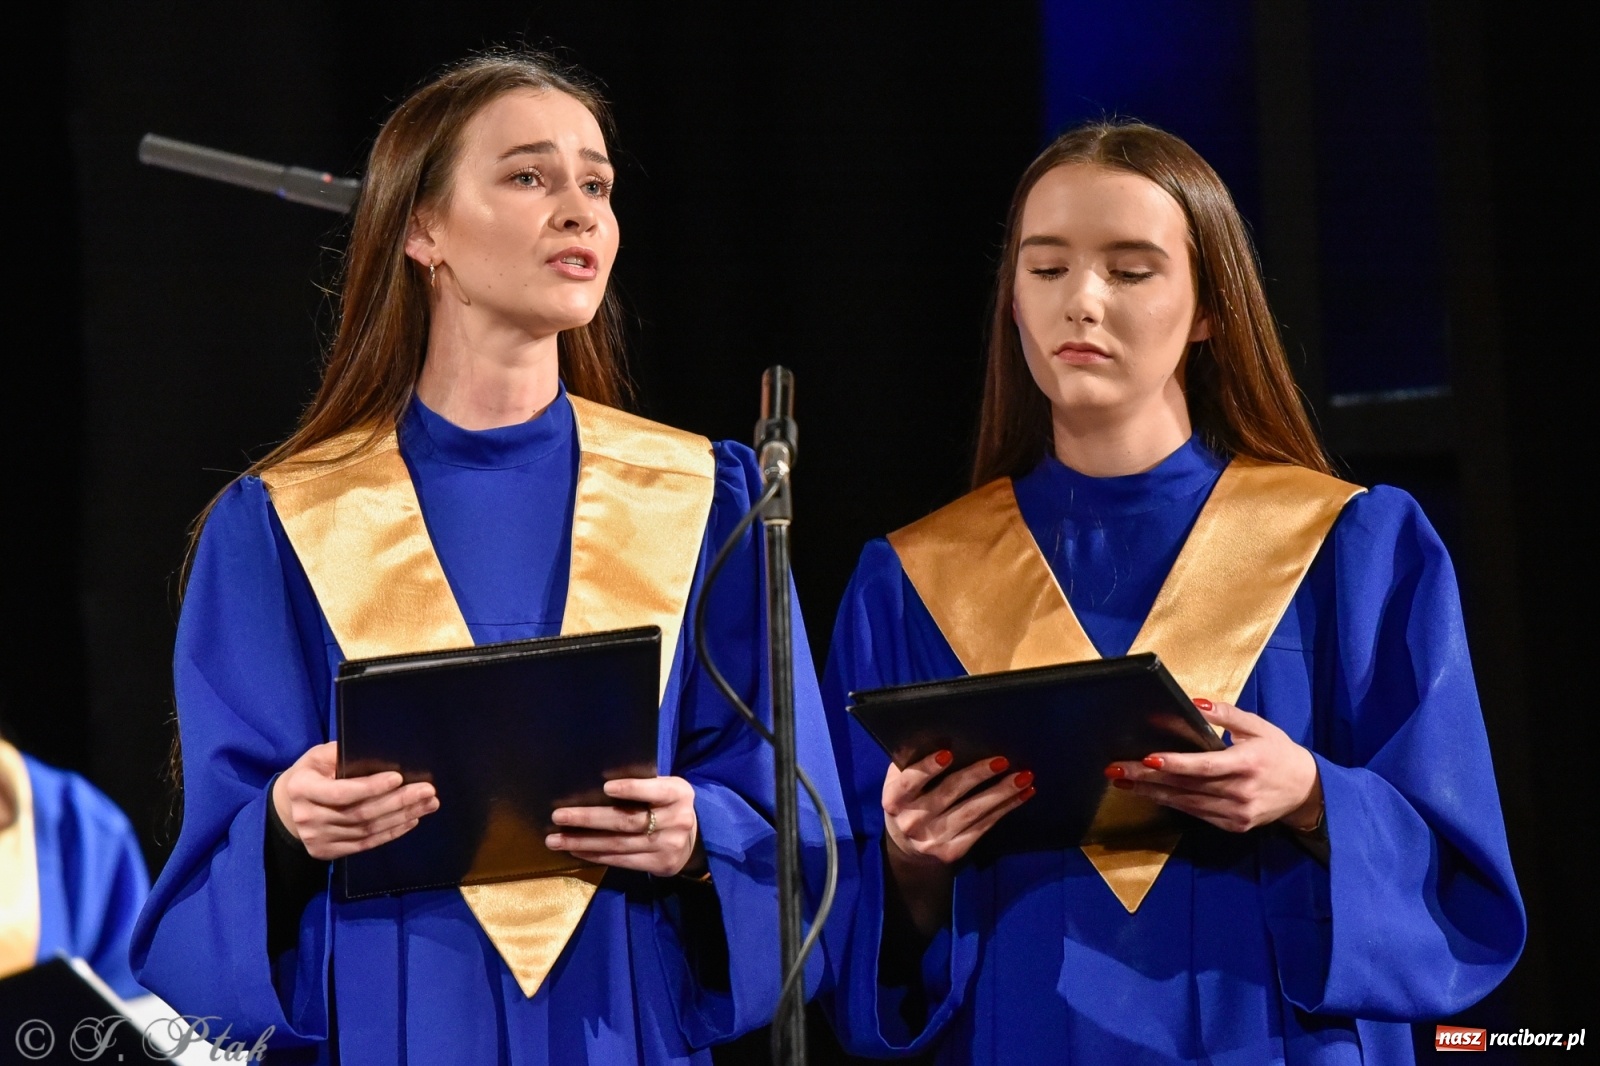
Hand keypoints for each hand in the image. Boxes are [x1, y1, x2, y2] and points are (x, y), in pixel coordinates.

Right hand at [271, 742, 438, 859]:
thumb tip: (379, 752)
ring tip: (427, 804)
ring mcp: (317, 838)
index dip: (372, 787)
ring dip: (402, 817)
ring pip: (367, 830)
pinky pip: (365, 844)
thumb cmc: (310, 775)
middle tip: (428, 791)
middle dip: (399, 801)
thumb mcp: (317, 757)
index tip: (399, 777)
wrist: (287, 809)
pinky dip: (391, 833)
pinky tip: (411, 820)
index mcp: (302, 788)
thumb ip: (341, 754)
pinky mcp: (327, 852)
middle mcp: (308, 817)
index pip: (342, 792)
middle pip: (360, 813)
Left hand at [546, 776, 700, 876]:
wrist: (698, 838)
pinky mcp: (660, 864)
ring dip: (584, 842)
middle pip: (628, 821)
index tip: (605, 787)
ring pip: (619, 844)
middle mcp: (676, 820)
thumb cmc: (670, 804)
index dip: (632, 790)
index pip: (654, 791)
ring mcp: (668, 845)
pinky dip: (596, 855)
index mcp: (678, 793)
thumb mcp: (667, 788)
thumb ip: (644, 786)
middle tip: (559, 816)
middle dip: (590, 819)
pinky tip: (576, 850)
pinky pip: (622, 861)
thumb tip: (596, 785)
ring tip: (556, 839)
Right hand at [883, 751, 1034, 867]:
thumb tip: (942, 735)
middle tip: (1002, 761)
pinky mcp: (952, 851)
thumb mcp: (899, 783)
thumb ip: (911, 763)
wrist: (907, 846)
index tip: (948, 753)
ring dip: (1001, 793)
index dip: (928, 768)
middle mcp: (912, 821)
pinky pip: (983, 827)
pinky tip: (1021, 796)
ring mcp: (933, 839)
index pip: (910, 782)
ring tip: (1023, 777)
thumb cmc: (908, 800)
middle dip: (977, 775)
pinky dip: (1004, 809)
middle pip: (949, 794)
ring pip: (972, 812)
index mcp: (895, 799)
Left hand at [1105, 699, 1322, 833]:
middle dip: (1147, 778)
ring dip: (1151, 792)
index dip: (1175, 764)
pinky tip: (1150, 794)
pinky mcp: (1234, 825)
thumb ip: (1227, 715)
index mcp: (1247, 763)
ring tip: (1122, 781)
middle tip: (1116, 769)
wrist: (1307, 791)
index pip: (1205, 765)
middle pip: (1187, 785)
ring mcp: (1237, 813)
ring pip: (1186, 803)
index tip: (1147, 758)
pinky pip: (1196, 813)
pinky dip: (1171, 803)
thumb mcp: (1259, 727)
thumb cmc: (1279, 753)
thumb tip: (1195, 703)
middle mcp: (1240, 792)